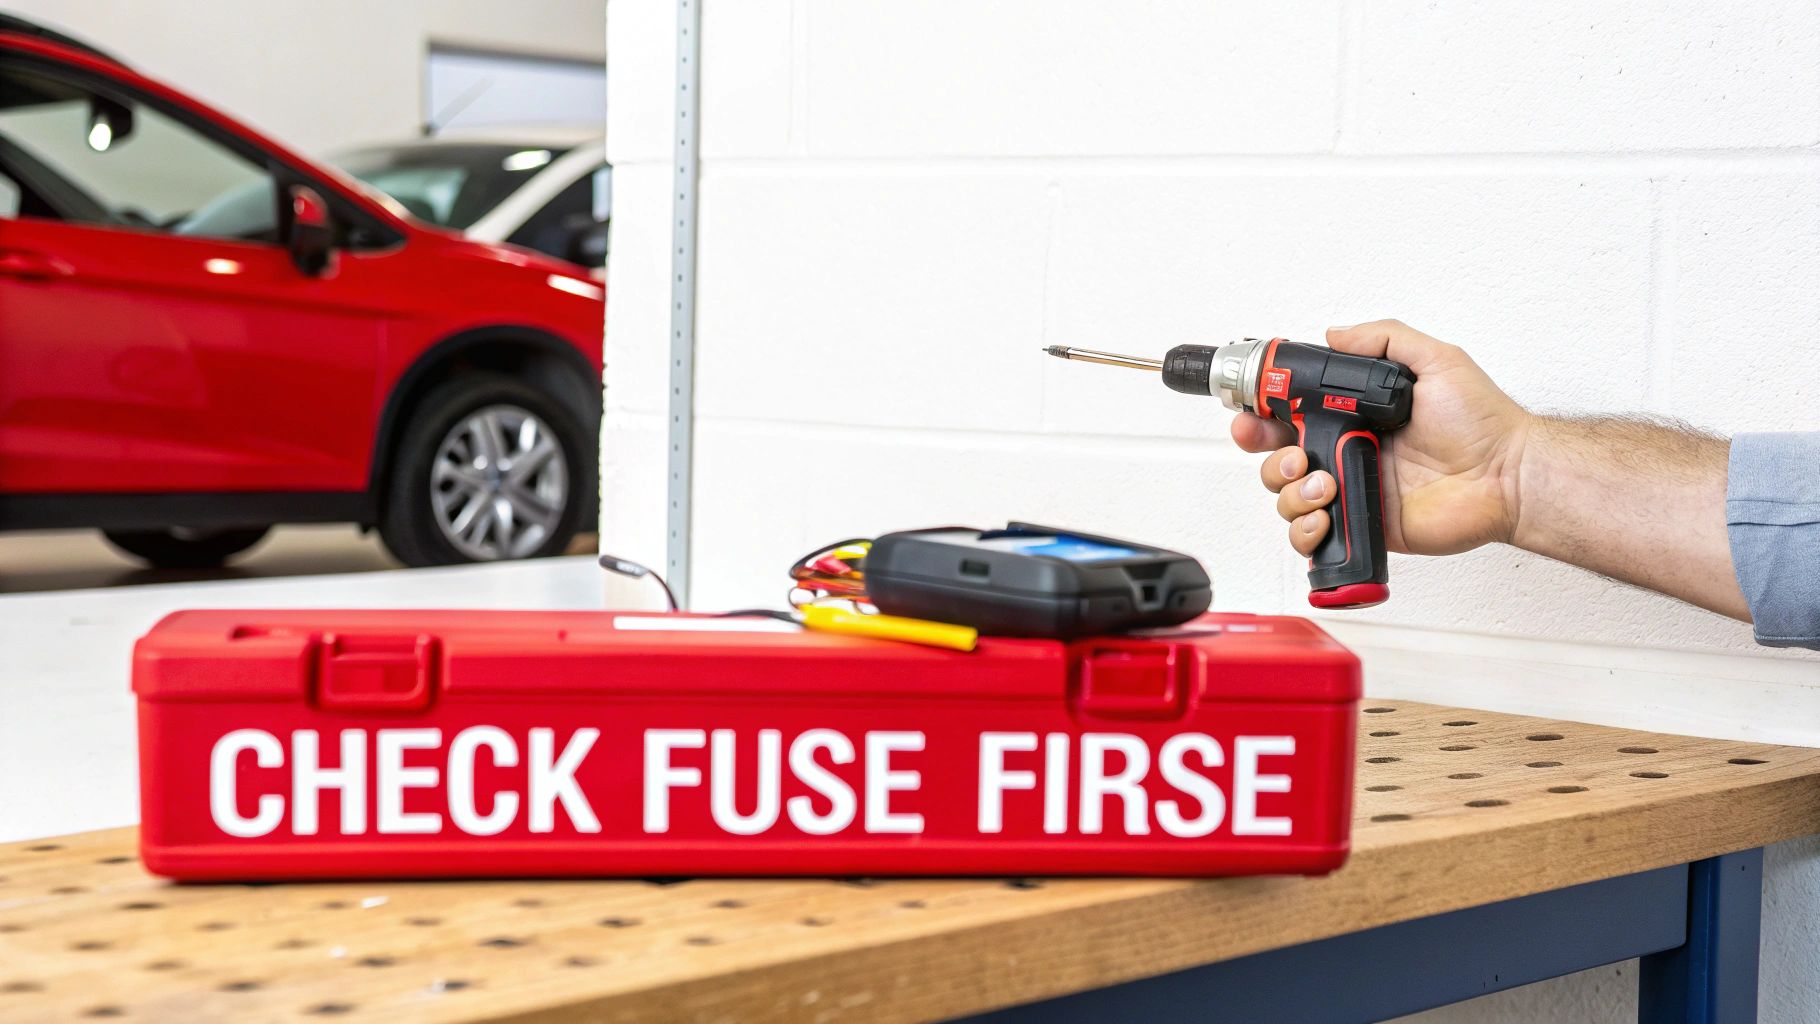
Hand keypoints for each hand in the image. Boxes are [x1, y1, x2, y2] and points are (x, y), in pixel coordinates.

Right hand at [1230, 320, 1530, 557]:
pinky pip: (1311, 536)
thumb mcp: (1436, 359)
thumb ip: (1384, 340)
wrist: (1506, 476)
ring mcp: (1352, 489)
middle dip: (1266, 455)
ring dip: (1291, 492)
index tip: (1254, 413)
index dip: (1263, 414)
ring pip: (1287, 497)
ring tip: (1326, 483)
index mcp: (1356, 414)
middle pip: (1276, 457)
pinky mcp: (1361, 525)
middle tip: (1292, 454)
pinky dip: (1305, 529)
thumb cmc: (1481, 423)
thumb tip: (1335, 334)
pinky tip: (1326, 514)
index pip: (1292, 413)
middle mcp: (1348, 451)